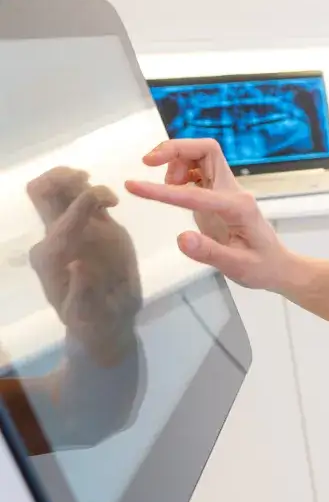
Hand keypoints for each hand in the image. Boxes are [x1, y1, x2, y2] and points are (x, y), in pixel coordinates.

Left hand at [26, 169, 142, 365]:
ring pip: (57, 191)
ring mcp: (70, 232)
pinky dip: (91, 193)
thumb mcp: (89, 315)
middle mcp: (55, 239)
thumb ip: (83, 292)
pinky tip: (109, 204)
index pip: (64, 220)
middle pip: (43, 192)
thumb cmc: (95, 321)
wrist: (102, 323)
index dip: (85, 202)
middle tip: (89, 180)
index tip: (112, 202)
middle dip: (61, 177)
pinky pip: (79, 201)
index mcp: (53, 256)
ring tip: (106, 197)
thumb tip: (79, 266)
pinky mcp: (87, 230)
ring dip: (77, 181)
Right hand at [125, 139, 297, 290]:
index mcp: (237, 207)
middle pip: (207, 150)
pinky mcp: (220, 193)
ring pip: (202, 155)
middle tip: (146, 162)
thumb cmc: (260, 268)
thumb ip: (210, 252)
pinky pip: (200, 168)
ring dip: (177, 159)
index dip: (162, 190)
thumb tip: (181, 238)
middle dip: (175, 148)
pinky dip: (181, 169)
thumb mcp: (236, 267)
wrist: (278, 266)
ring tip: (166, 186)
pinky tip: (174, 188)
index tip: (132, 185)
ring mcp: (228, 190)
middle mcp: (234, 191)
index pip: (195, 193)